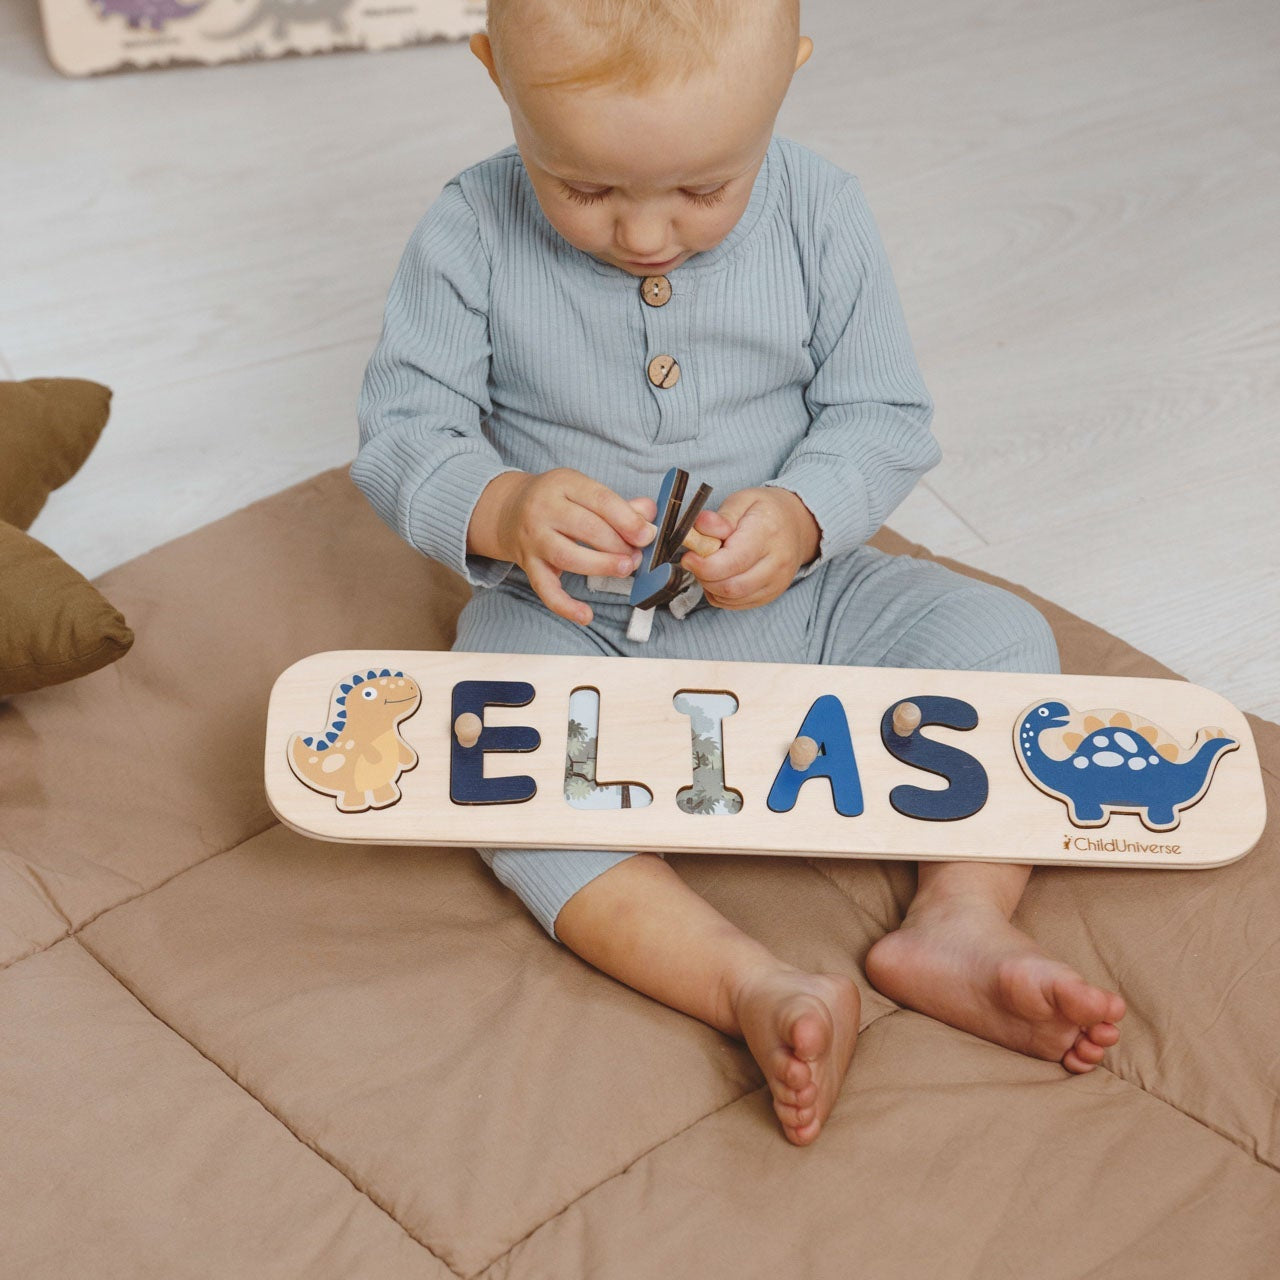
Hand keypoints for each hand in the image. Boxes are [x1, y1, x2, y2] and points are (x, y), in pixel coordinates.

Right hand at [470, 469, 656, 624]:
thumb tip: (649, 514)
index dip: (628, 520)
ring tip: (625, 569)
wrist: (509, 510)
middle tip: (637, 555)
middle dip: (619, 545)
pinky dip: (565, 606)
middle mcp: (544, 509)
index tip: (647, 535)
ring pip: (568, 557)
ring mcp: (534, 539)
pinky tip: (586, 615)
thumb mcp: (584, 490)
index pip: (600, 499)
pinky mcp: (528, 565)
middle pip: (586, 528)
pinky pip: (545, 589)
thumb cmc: (557, 500)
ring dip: (602, 566)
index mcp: (563, 484)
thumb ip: (619, 505)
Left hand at [680, 487, 819, 609]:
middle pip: (731, 585)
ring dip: (710, 586)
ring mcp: (777, 582)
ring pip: (732, 598)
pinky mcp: (772, 594)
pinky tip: (720, 576)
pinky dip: (720, 594)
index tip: (689, 557)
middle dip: (704, 577)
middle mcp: (777, 561)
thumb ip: (722, 516)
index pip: (733, 560)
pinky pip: (736, 604)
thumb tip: (701, 526)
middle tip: (696, 561)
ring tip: (710, 565)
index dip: (704, 565)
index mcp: (768, 533)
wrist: (796, 524)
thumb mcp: (742, 500)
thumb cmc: (765, 511)